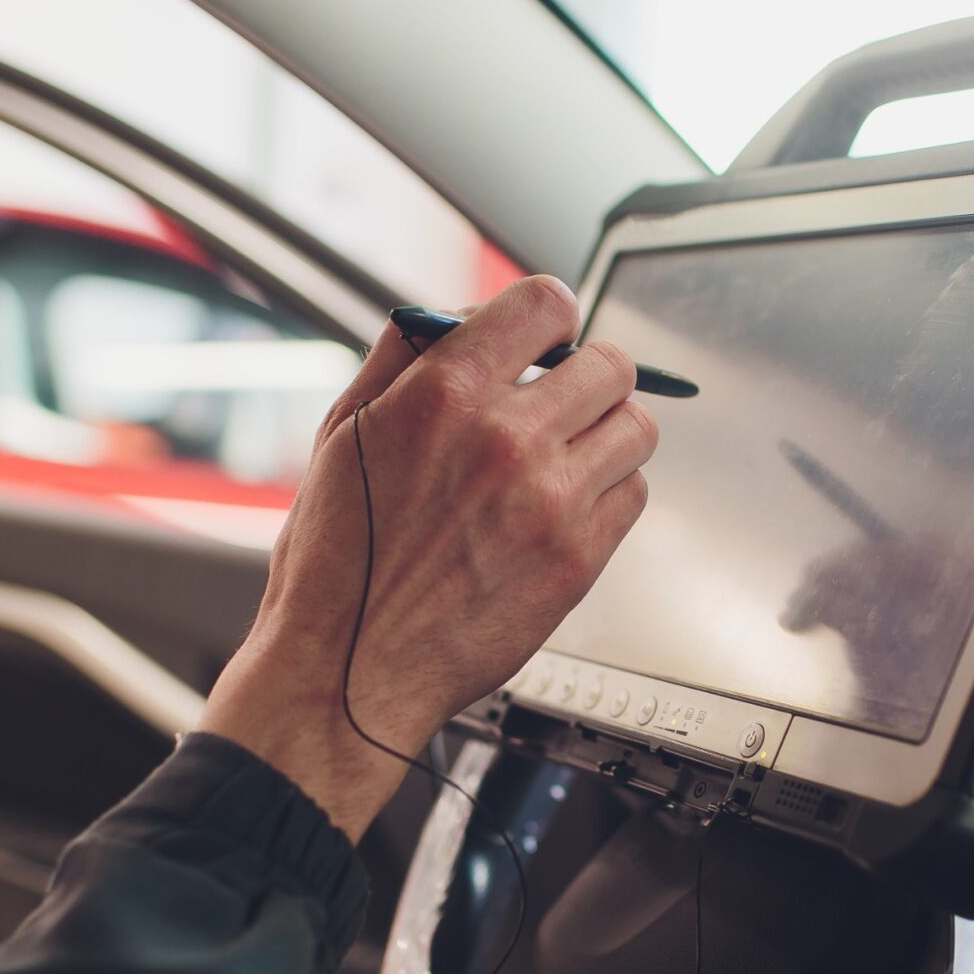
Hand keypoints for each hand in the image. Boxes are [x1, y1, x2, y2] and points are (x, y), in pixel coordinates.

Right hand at [199, 276, 658, 838]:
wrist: (350, 670)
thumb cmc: (337, 562)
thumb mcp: (343, 433)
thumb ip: (404, 359)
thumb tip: (456, 314)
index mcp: (444, 394)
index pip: (546, 302)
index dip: (551, 319)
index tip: (546, 341)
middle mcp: (507, 438)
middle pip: (610, 365)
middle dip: (586, 378)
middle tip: (561, 405)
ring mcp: (551, 500)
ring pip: (636, 428)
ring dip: (607, 434)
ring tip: (568, 458)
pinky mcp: (578, 559)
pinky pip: (632, 495)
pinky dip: (607, 495)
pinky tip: (562, 511)